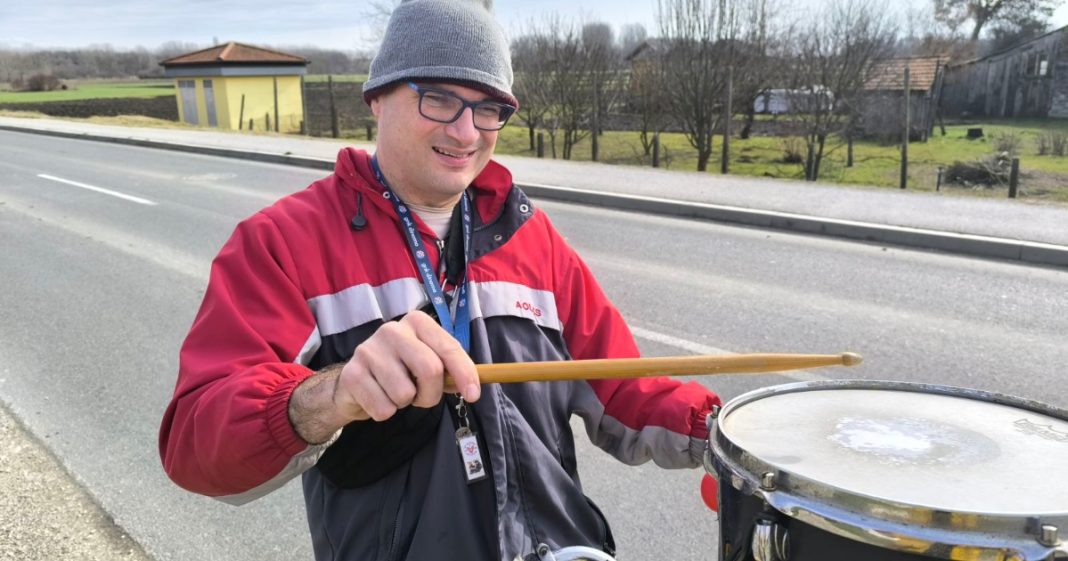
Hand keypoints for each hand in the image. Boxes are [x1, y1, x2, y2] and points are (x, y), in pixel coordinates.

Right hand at [334, 310, 479, 421]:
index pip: (448, 347)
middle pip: (430, 370)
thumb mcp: (427, 363)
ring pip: (405, 394)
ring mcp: (368, 350)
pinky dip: (385, 412)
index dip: (464, 373)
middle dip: (432, 394)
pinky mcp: (351, 374)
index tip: (473, 395)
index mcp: (416, 322)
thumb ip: (449, 370)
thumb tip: (473, 387)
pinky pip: (383, 409)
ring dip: (405, 404)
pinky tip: (378, 397)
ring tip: (395, 392)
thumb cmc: (400, 371)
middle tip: (423, 398)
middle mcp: (392, 330)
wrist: (355, 382)